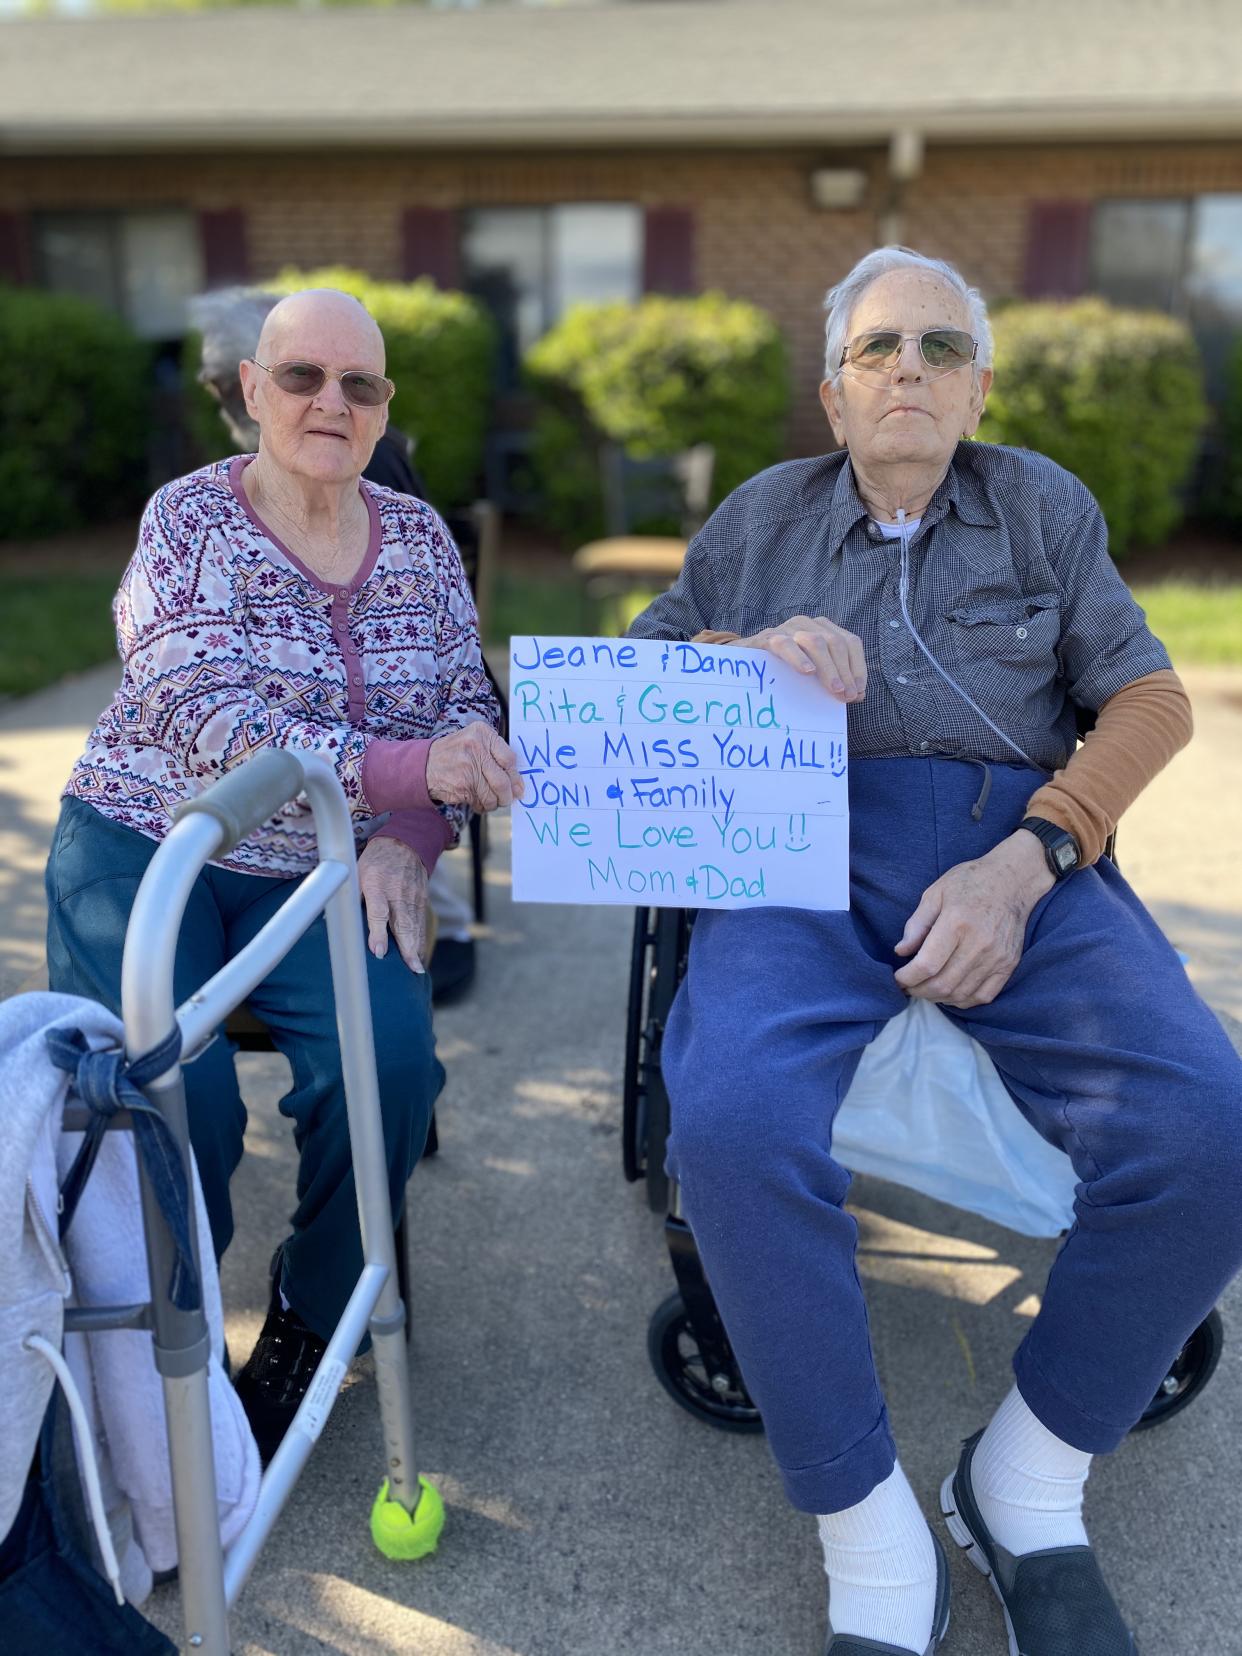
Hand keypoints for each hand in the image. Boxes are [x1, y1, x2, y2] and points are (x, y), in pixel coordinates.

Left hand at [357, 835, 428, 972]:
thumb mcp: (356, 872)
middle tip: (411, 968)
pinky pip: (421, 922)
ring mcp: (412, 897)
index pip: (379, 913)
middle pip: (403, 923)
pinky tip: (419, 955)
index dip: (379, 934)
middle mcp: (397, 893)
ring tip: (416, 968)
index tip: (379, 953)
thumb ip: (350, 896)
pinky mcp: (421, 900)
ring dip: (416, 948)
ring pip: (415, 926)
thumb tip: (331, 919)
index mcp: (377, 885)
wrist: (404, 843)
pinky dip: (421, 940)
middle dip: (407, 948)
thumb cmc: (375, 861)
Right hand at [426, 723, 524, 811]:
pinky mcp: (462, 786)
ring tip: (491, 801)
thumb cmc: (456, 753)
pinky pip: (480, 801)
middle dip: (508, 795)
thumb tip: (518, 783)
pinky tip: (477, 801)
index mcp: (482, 733)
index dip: (515, 776)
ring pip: (493, 794)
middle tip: (508, 799)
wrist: (425, 764)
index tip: (517, 786)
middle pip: (503, 780)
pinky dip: (482, 805)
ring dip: (494, 803)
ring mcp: (468, 767)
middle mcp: (475, 748)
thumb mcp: (475, 741)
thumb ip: (496, 755)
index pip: (509, 759)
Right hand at [739, 615, 865, 702]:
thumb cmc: (782, 670)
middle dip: (845, 671)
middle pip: (835, 643)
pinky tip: (807, 672)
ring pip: (816, 641)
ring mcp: (787, 629)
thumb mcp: (811, 673)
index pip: (850, 642)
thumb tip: (856, 695)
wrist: (741, 662)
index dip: (858, 667)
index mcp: (822, 629)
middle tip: (847, 696)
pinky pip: (785, 645)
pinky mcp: (767, 638)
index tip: (858, 692)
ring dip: (829, 668)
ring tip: (835, 689)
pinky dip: (798, 658)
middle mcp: (807, 624)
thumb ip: (833, 681)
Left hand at [892, 831, 1054, 1008]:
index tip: (897, 978)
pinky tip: (949, 992)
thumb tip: (901, 952)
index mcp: (956, 923)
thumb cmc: (970, 882)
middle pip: (942, 984)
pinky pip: (983, 996)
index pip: (926, 965)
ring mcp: (997, 957)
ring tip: (925, 989)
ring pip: (960, 994)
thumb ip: (916, 924)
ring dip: (937, 998)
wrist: (1013, 881)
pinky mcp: (1009, 965)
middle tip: (908, 987)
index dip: (907, 978)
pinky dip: (962, 1001)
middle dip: (918, 991)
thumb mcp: (935, 893)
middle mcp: (979, 944)